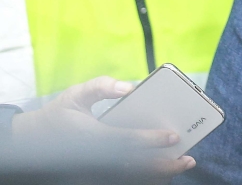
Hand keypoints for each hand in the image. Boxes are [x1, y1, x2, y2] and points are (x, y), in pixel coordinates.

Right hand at [10, 76, 195, 177]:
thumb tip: (128, 87)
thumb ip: (100, 86)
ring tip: (180, 166)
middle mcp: (95, 159)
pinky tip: (161, 173)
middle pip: (134, 167)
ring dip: (157, 175)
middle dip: (163, 166)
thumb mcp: (75, 95)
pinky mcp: (96, 176)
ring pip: (131, 178)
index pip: (125, 141)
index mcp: (91, 138)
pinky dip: (144, 178)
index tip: (174, 137)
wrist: (32, 143)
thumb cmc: (59, 115)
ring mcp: (95, 171)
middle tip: (188, 159)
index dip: (151, 140)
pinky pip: (124, 180)